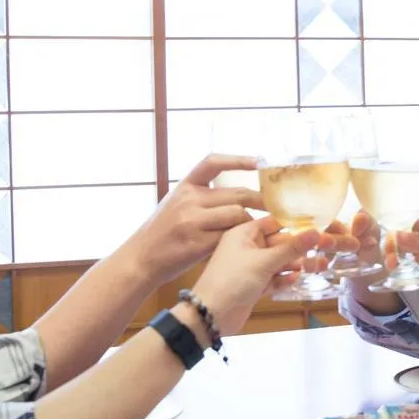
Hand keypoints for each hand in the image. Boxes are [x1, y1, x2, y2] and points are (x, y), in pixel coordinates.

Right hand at [123, 155, 263, 280]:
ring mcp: (192, 220)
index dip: (238, 159)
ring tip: (261, 229)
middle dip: (261, 199)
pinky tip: (247, 244)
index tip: (259, 161)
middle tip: (277, 205)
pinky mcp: (197, 242)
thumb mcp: (176, 204)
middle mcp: (188, 199)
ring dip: (252, 222)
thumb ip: (202, 197)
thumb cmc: (163, 232)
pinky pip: (229, 237)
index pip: (213, 162)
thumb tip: (239, 194)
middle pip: (237, 193)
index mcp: (185, 186)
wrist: (141, 258)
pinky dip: (241, 240)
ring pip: (236, 214)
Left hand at [193, 217, 316, 333]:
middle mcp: (247, 248)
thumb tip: (317, 232)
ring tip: (319, 266)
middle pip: (279, 243)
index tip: (319, 225)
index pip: (274, 222)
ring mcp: (250, 268)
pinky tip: (297, 279)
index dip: (295, 223)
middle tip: (326, 248)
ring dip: (296, 264)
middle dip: (300, 247)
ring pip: (278, 262)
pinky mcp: (253, 286)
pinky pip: (273, 278)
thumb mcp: (264, 261)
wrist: (210, 315)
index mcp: (244, 233)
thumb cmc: (232, 280)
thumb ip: (292, 248)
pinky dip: (284, 279)